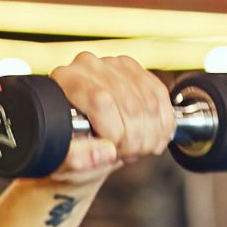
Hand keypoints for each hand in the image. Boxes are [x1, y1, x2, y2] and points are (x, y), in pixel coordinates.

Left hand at [48, 52, 176, 179]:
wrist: (79, 139)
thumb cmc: (67, 148)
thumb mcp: (63, 160)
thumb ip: (77, 158)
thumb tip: (107, 152)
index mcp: (65, 80)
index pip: (101, 100)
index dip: (115, 132)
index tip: (114, 151)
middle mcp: (90, 66)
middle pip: (129, 103)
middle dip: (134, 138)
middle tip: (127, 154)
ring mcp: (115, 66)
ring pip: (149, 102)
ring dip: (150, 134)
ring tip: (137, 148)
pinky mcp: (136, 71)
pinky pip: (160, 97)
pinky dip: (162, 123)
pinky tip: (152, 137)